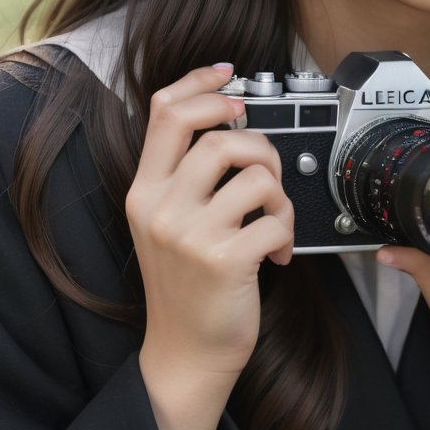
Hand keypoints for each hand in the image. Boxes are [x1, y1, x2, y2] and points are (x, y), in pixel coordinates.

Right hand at [125, 63, 293, 384]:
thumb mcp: (164, 222)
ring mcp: (189, 234)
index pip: (163, 111)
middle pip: (216, 134)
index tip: (229, 75)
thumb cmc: (186, 285)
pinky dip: (286, 230)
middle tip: (265, 170)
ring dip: (278, 191)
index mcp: (143, 191)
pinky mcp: (223, 260)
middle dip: (257, 142)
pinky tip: (275, 252)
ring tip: (272, 217)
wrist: (185, 354)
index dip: (200, 82)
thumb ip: (183, 175)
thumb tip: (225, 118)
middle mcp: (160, 207)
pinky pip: (274, 217)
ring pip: (253, 172)